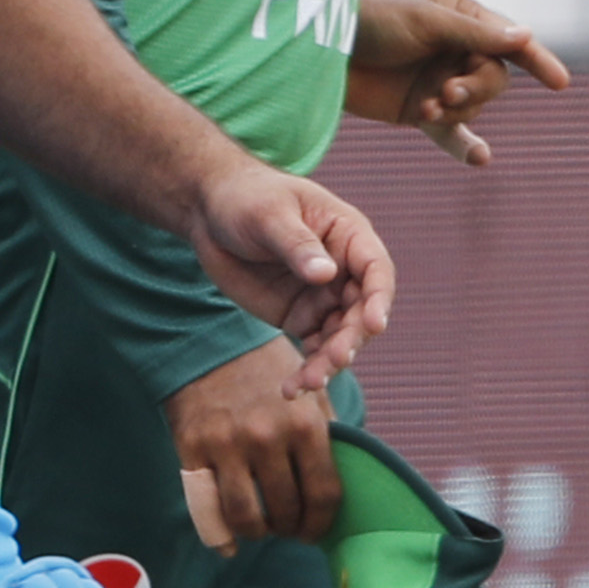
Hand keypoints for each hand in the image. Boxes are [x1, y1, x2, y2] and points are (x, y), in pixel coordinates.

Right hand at [166, 338, 336, 552]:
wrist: (208, 343)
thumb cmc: (267, 371)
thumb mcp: (309, 393)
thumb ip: (325, 436)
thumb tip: (336, 485)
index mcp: (304, 424)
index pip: (323, 494)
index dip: (321, 523)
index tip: (314, 530)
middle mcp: (266, 437)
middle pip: (286, 510)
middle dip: (291, 529)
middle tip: (289, 530)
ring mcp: (226, 446)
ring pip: (247, 517)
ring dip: (259, 533)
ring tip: (262, 529)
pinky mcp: (192, 450)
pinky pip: (208, 508)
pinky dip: (222, 535)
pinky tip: (231, 541)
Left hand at [182, 159, 393, 390]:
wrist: (209, 213)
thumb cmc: (246, 199)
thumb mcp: (269, 215)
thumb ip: (296, 245)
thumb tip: (326, 274)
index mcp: (349, 235)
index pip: (376, 269)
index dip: (379, 298)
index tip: (374, 324)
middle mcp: (344, 271)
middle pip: (361, 312)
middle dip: (350, 339)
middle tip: (332, 361)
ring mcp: (324, 297)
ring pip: (340, 337)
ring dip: (328, 363)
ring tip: (306, 384)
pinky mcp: (300, 317)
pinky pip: (313, 348)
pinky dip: (307, 369)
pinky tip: (292, 388)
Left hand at [345, 0, 572, 167]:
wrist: (320, 47)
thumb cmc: (371, 19)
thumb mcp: (423, 19)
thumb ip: (472, 33)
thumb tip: (524, 36)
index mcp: (465, 21)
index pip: (512, 43)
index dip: (538, 60)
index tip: (560, 83)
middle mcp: (458, 53)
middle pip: (494, 81)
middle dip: (476, 90)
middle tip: (446, 93)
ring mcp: (440, 83)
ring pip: (473, 108)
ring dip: (456, 112)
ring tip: (427, 108)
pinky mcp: (419, 112)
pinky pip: (451, 135)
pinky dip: (465, 147)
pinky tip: (480, 160)